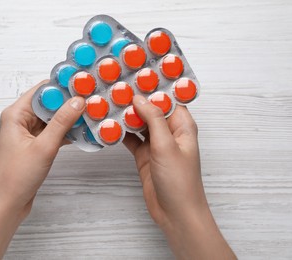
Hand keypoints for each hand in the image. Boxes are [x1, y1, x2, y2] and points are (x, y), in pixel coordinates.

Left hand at [0, 80, 84, 218]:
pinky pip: (52, 132)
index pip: (41, 91)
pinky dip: (65, 132)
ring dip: (69, 118)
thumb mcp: (44, 147)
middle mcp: (20, 120)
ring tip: (90, 114)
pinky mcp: (34, 145)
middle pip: (48, 103)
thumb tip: (78, 101)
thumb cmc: (16, 177)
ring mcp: (27, 133)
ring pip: (52, 118)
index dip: (61, 87)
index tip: (82, 85)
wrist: (7, 204)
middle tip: (91, 100)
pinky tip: (82, 132)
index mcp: (16, 114)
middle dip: (68, 102)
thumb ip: (62, 122)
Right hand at [123, 95, 235, 258]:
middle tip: (116, 87)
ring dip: (127, 116)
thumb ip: (153, 120)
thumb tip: (140, 99)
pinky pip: (131, 139)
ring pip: (139, 124)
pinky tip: (109, 126)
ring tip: (109, 102)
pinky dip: (121, 133)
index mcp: (182, 126)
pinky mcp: (144, 156)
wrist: (175, 214)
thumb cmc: (180, 182)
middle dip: (136, 100)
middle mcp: (169, 133)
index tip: (136, 75)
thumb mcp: (166, 146)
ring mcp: (156, 145)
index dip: (154, 87)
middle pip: (151, 110)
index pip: (168, 99)